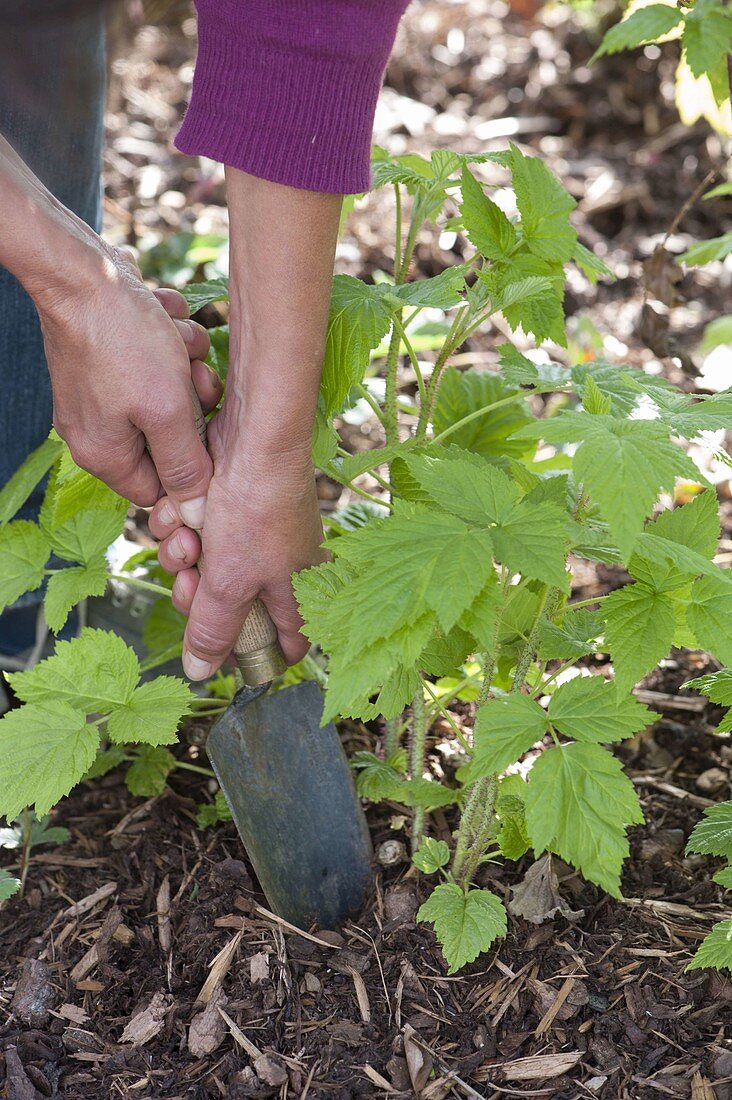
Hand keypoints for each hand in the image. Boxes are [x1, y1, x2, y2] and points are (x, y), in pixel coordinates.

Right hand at [35, 246, 214, 521]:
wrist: (82, 270)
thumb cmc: (122, 341)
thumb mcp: (166, 411)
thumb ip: (185, 465)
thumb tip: (195, 514)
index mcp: (106, 455)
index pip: (160, 490)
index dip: (192, 467)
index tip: (208, 433)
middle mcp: (98, 430)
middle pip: (169, 439)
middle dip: (191, 403)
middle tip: (195, 375)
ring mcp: (102, 393)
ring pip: (169, 393)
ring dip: (185, 362)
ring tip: (177, 338)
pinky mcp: (110, 359)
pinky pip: (156, 359)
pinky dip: (167, 336)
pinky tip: (163, 316)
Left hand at [149, 420, 325, 678]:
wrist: (252, 434)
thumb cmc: (257, 510)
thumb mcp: (230, 581)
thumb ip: (214, 630)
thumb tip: (200, 674)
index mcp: (295, 590)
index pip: (288, 641)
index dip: (258, 654)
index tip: (231, 654)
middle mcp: (277, 564)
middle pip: (228, 606)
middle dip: (199, 595)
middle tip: (190, 580)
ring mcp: (250, 535)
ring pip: (204, 568)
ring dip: (184, 555)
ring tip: (185, 536)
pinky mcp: (225, 507)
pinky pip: (195, 533)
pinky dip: (181, 525)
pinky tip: (178, 513)